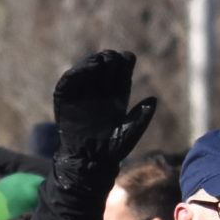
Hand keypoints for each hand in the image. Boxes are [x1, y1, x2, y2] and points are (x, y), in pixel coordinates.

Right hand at [52, 50, 157, 167]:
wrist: (90, 161)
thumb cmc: (113, 149)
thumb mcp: (130, 133)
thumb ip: (141, 118)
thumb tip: (153, 100)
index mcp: (118, 94)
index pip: (122, 69)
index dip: (125, 61)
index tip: (128, 59)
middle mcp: (101, 90)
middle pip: (105, 65)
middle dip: (109, 58)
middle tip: (112, 58)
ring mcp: (83, 92)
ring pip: (87, 69)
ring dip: (92, 61)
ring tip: (99, 61)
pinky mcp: (66, 98)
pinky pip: (69, 80)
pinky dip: (76, 72)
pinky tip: (84, 69)